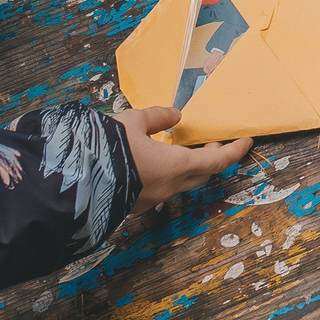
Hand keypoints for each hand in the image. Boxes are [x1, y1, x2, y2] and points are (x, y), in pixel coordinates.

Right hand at [115, 106, 252, 211]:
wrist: (72, 186)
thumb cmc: (107, 151)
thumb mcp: (133, 122)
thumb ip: (157, 117)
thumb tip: (175, 115)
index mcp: (175, 167)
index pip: (217, 162)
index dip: (235, 151)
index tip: (247, 141)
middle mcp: (168, 187)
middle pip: (202, 173)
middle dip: (212, 157)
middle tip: (211, 140)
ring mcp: (151, 199)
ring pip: (181, 182)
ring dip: (188, 166)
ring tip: (182, 147)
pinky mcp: (135, 205)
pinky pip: (161, 188)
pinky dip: (168, 173)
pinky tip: (155, 161)